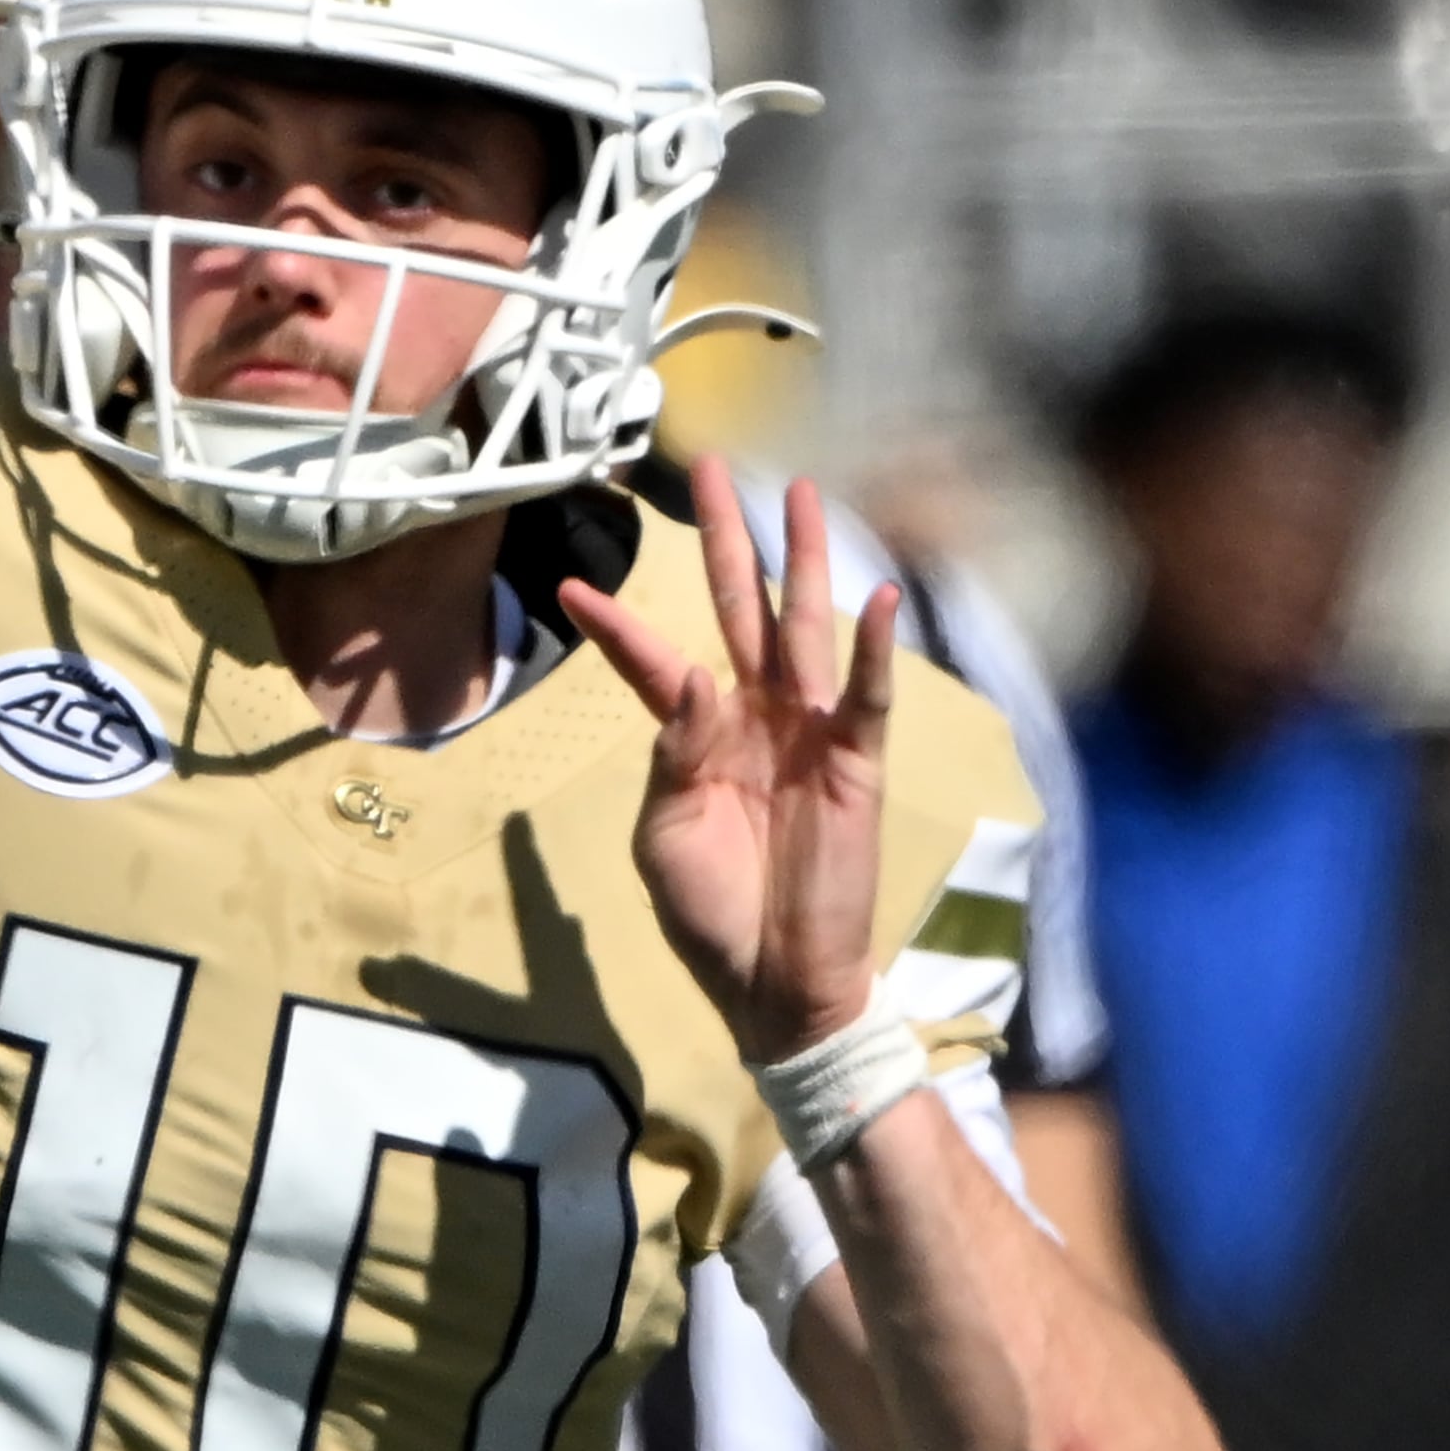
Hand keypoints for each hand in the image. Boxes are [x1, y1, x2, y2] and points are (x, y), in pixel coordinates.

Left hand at [558, 456, 902, 1064]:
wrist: (771, 982)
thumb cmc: (711, 911)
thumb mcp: (663, 831)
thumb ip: (672, 751)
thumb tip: (689, 678)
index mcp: (698, 733)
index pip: (655, 659)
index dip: (619, 625)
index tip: (572, 584)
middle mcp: (754, 717)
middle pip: (739, 609)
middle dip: (727, 541)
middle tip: (712, 468)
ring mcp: (807, 732)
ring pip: (803, 628)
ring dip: (805, 561)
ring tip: (803, 494)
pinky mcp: (855, 763)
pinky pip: (865, 696)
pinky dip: (872, 648)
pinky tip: (877, 597)